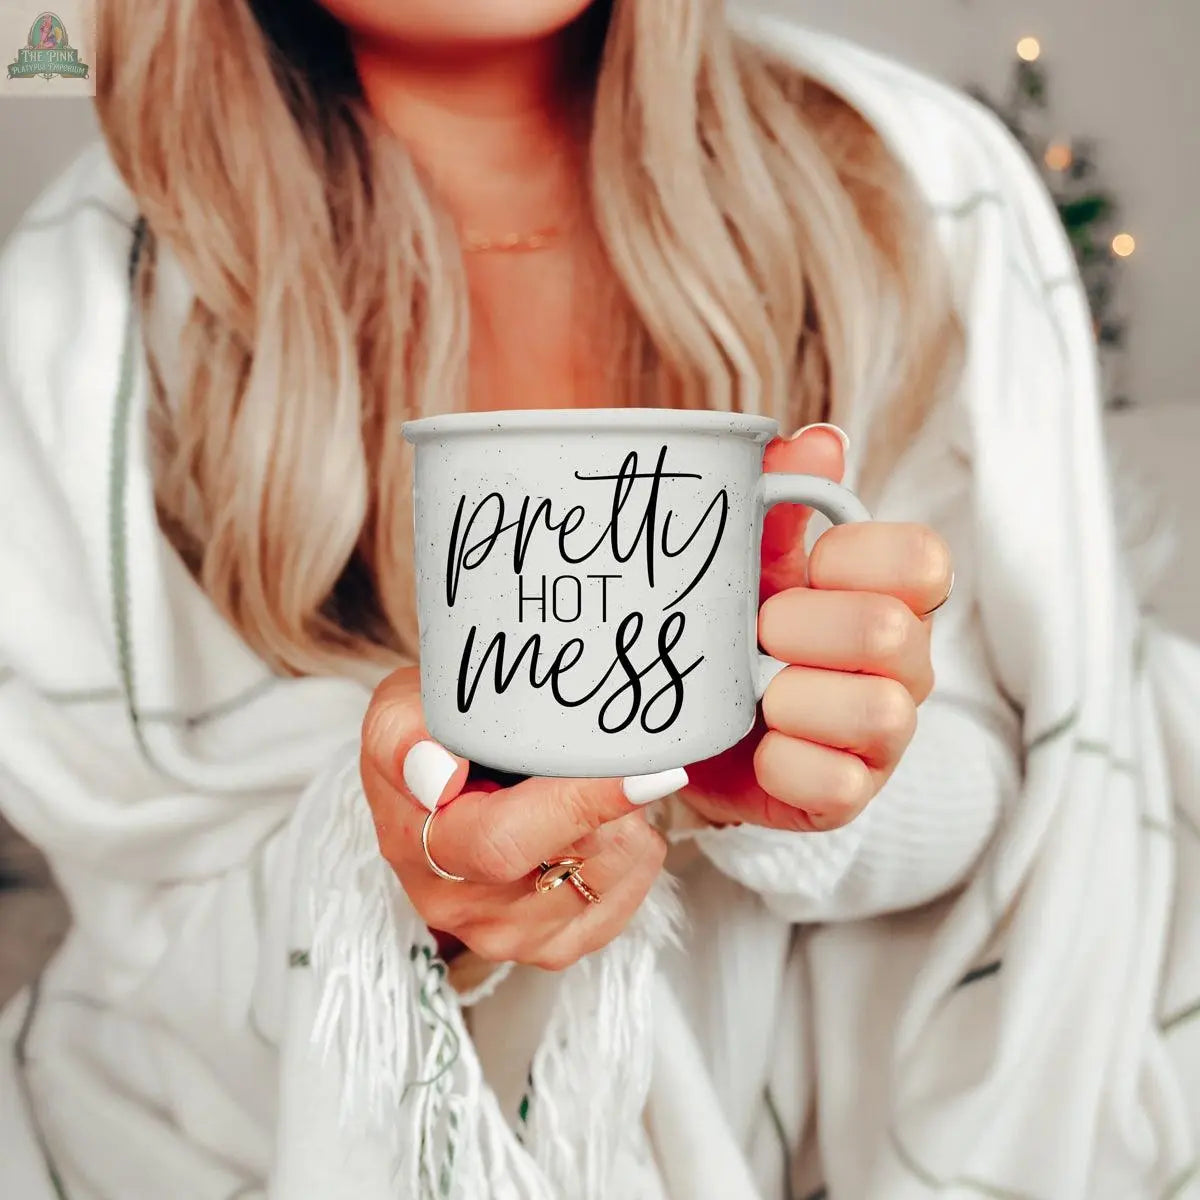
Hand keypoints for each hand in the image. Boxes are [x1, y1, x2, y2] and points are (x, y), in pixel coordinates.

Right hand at [359, 668, 684, 970]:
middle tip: (618, 753)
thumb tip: (438, 777)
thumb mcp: (398, 711)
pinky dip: (630, 859)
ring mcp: (504, 934)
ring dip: (623, 824)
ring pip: (603, 882)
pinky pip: (619, 904)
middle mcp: (457, 905)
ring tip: (598, 780)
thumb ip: (405, 737)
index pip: (503, 842)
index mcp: (418, 847)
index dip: (578, 806)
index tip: (636, 772)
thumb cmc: (429, 735)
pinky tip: (607, 821)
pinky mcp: (547, 947)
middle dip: (612, 805)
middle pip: (569, 864)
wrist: (435, 769)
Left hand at [681, 425, 953, 832]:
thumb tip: (817, 441)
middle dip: (802, 627)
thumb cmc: (737, 635)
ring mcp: (884, 738)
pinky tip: (756, 746)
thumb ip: (781, 507)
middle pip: (891, 632)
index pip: (923, 559)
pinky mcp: (849, 796)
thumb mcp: (751, 566)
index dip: (853, 557)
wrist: (701, 731)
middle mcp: (905, 666)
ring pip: (881, 711)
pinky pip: (837, 783)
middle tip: (756, 633)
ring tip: (752, 691)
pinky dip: (782, 762)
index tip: (805, 568)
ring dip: (793, 696)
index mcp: (890, 596)